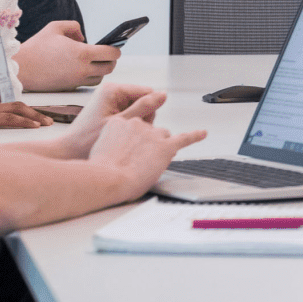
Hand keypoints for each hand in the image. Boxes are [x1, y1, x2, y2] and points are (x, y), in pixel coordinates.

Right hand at [0, 100, 52, 129]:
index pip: (10, 111)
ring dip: (34, 117)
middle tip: (50, 121)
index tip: (39, 122)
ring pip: (17, 111)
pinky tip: (35, 126)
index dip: (25, 115)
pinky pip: (8, 118)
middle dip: (35, 114)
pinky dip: (23, 121)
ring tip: (48, 123)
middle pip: (18, 108)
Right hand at [13, 21, 120, 91]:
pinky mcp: (70, 88)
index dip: (116, 49)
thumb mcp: (54, 27)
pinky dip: (90, 76)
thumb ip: (74, 27)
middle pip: (109, 68)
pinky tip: (84, 68)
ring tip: (96, 60)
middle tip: (108, 53)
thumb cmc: (36, 47)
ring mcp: (76, 81)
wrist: (20, 69)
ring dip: (101, 70)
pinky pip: (87, 83)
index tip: (115, 45)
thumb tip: (84, 37)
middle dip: (111, 60)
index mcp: (82, 53)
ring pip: (100, 78)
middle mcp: (82, 70)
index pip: (111, 54)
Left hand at [48, 82, 163, 158]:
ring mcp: (110, 100)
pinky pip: (128, 114)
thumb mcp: (121, 124)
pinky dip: (128, 125)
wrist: (69, 151)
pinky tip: (118, 135)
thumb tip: (163, 95)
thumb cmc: (88, 140)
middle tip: (127, 133)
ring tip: (121, 135)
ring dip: (135, 122)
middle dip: (142, 117)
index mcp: (113, 89)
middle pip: (144, 99)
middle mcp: (112, 91)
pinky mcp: (109, 109)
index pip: (148, 92)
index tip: (136, 126)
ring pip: (138, 108)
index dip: (149, 110)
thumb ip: (143, 108)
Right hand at [86, 92, 204, 192]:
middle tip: (137, 161)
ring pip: (163, 136)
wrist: (107, 178)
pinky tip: (202, 134)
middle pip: (149, 131)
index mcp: (118, 123)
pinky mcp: (165, 146)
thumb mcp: (100, 149)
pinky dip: (195, 136)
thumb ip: (112, 144)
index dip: (133, 142)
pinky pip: (184, 138)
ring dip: (160, 147)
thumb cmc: (101, 171)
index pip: (133, 126)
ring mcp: (152, 134)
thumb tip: (118, 152)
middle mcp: (136, 124)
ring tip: (150, 163)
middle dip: (146, 145)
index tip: (129, 151)